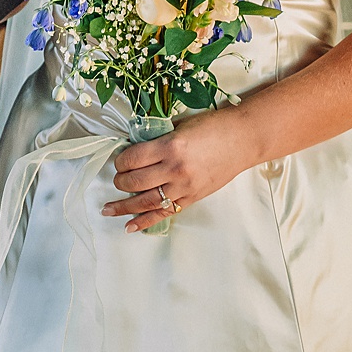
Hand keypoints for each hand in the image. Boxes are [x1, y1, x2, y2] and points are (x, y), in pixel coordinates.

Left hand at [103, 110, 258, 232]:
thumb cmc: (214, 127)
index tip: (119, 160)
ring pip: (145, 201)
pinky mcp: (192, 198)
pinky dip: (144, 221)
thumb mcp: (181, 125)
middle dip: (120, 181)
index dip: (120, 161)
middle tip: (118, 178)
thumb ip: (158, 138)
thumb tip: (135, 148)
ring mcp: (184, 187)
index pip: (132, 158)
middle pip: (135, 181)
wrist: (243, 140)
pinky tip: (129, 226)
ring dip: (124, 206)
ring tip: (108, 209)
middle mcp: (174, 169)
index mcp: (170, 146)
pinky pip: (163, 213)